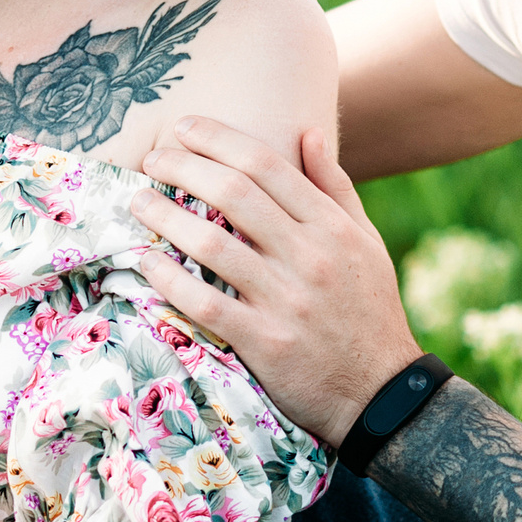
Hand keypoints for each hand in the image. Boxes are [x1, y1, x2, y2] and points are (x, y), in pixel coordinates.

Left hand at [129, 120, 420, 447]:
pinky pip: (205, 303)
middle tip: (153, 158)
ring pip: (212, 244)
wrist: (382, 393)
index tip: (184, 128)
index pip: (267, 165)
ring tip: (138, 202)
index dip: (218, 139)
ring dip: (166, 217)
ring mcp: (285, 300)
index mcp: (331, 227)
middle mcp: (309, 257)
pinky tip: (145, 262)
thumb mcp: (366, 242)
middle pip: (234, 193)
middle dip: (184, 167)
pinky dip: (169, 279)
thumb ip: (336, 186)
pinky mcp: (264, 342)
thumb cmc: (370, 310)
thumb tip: (309, 131)